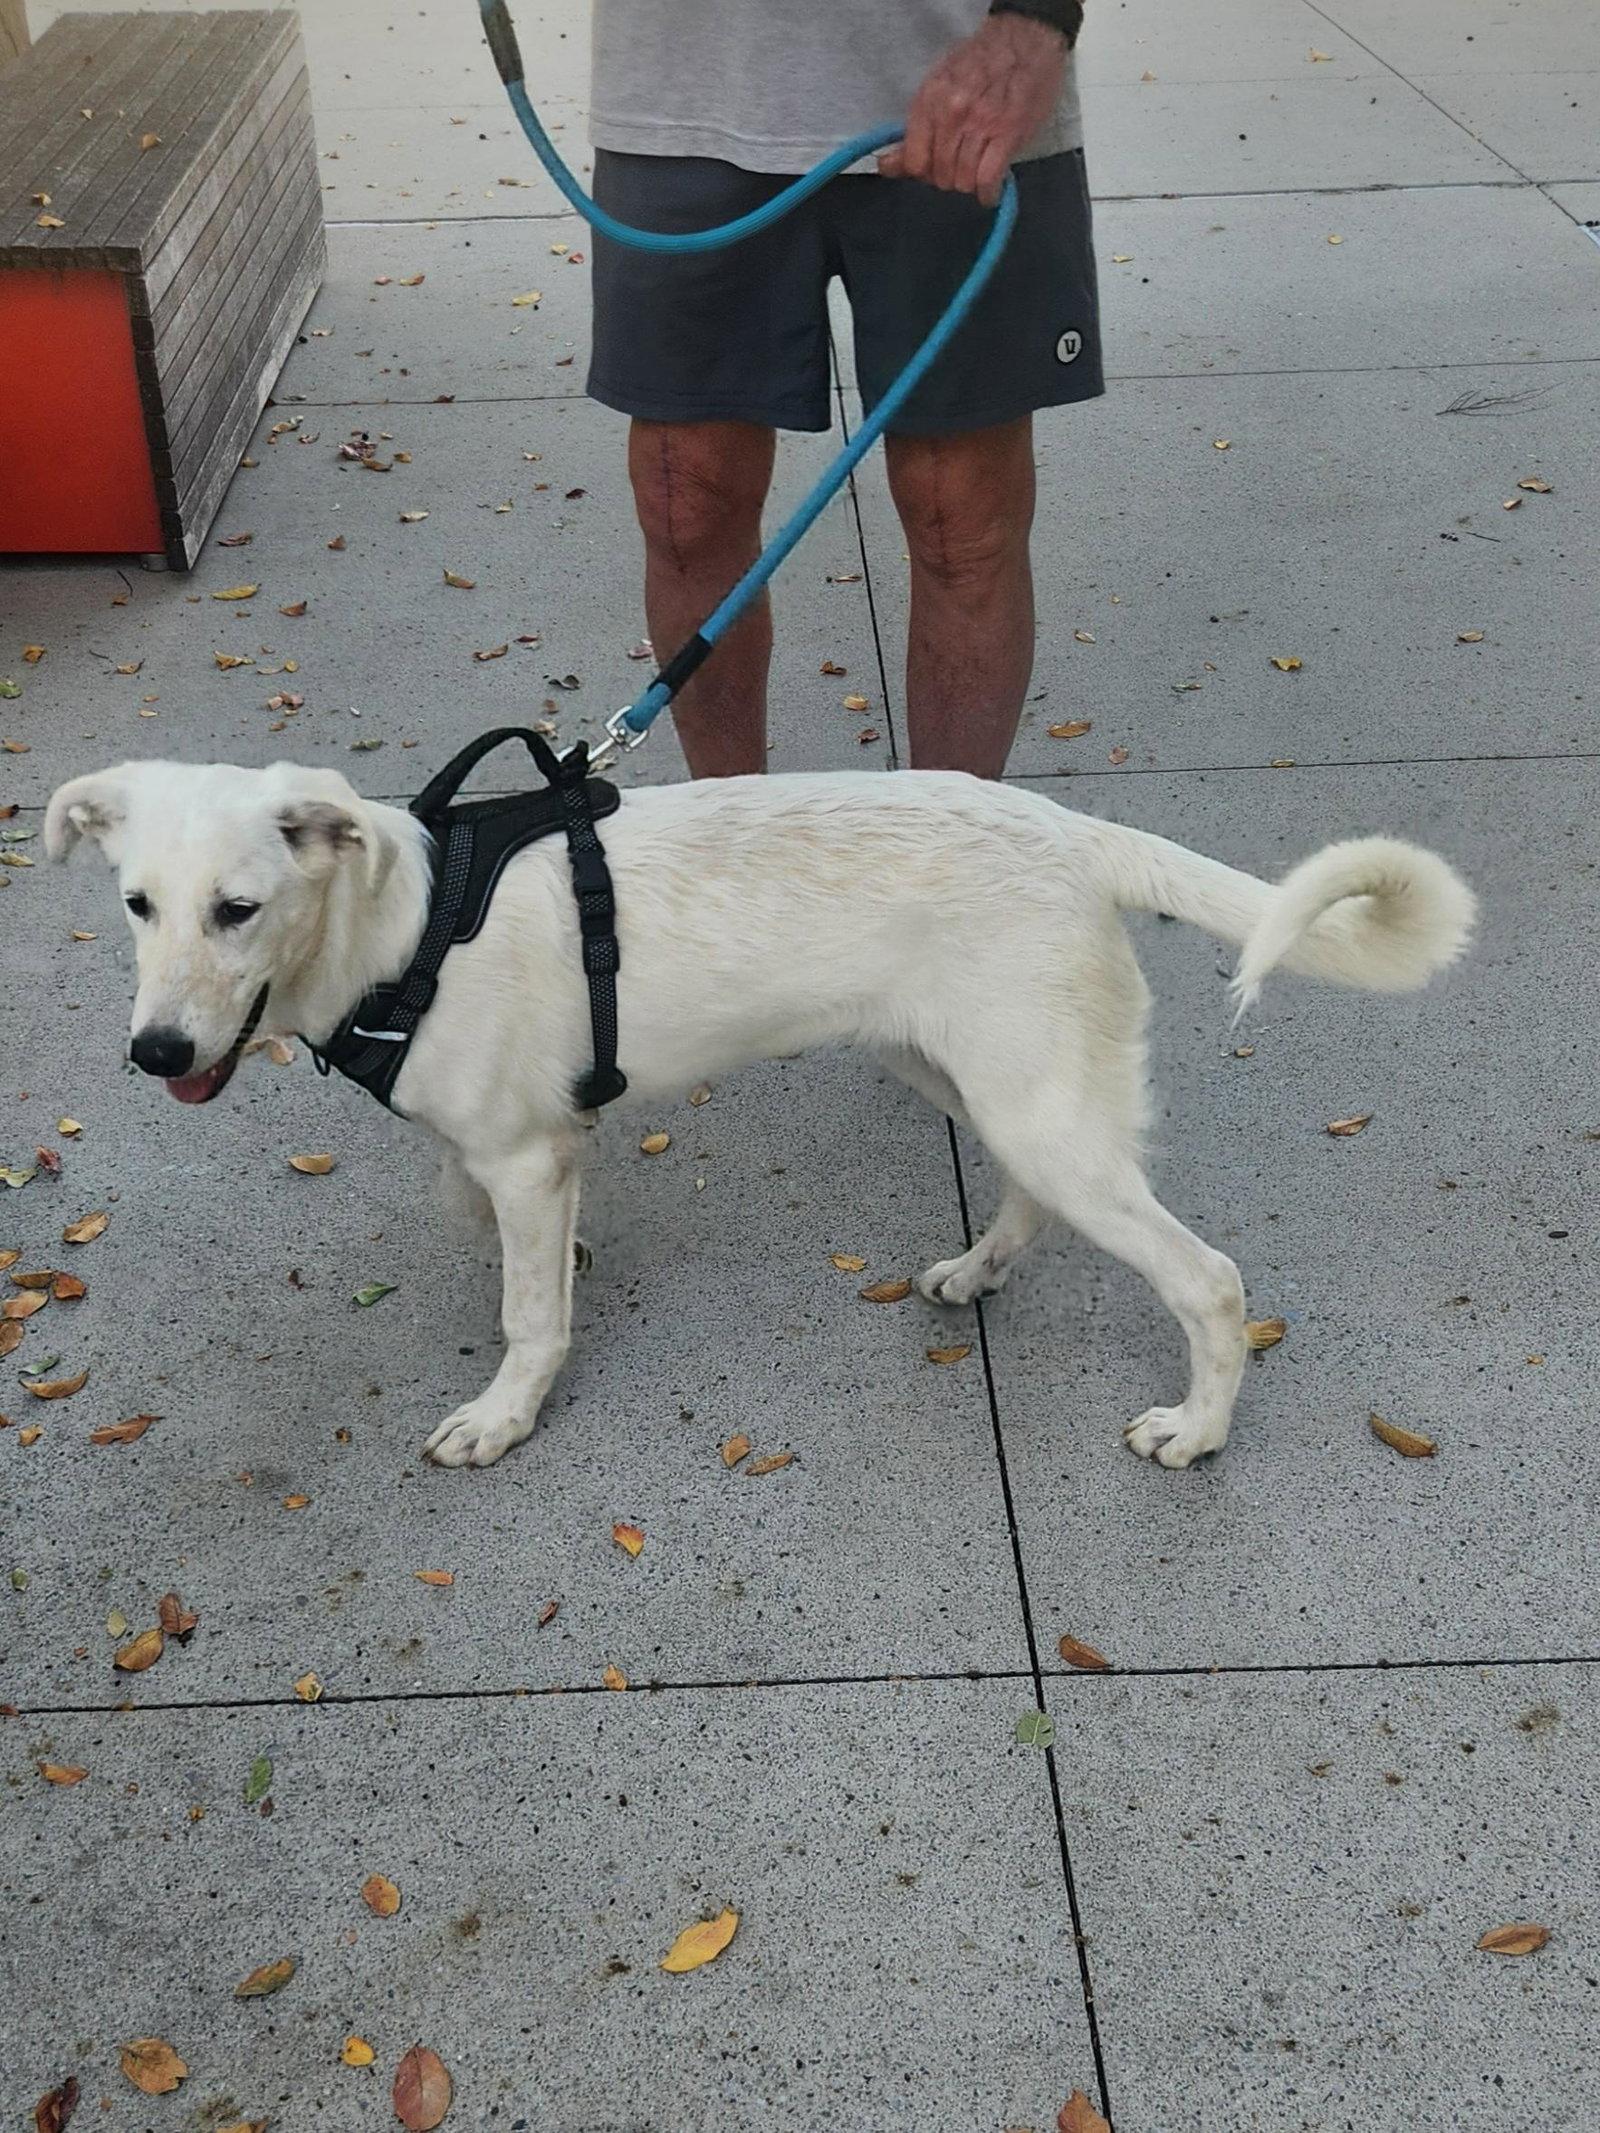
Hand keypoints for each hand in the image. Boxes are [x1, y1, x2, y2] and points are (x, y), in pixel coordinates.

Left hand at [878, 13, 1068, 206]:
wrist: (1024, 39)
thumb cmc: (980, 62)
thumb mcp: (939, 85)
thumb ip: (916, 128)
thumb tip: (886, 166)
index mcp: (930, 100)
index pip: (914, 162)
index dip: (925, 173)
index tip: (936, 169)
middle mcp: (952, 113)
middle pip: (940, 175)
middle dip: (950, 178)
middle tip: (962, 166)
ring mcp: (980, 123)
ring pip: (963, 181)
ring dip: (970, 185)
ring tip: (979, 171)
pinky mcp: (1008, 133)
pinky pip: (988, 180)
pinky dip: (988, 192)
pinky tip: (991, 189)